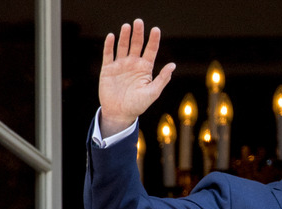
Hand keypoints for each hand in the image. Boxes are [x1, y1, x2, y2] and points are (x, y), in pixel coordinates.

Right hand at [99, 18, 175, 136]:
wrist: (120, 113)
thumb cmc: (138, 104)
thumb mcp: (153, 92)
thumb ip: (162, 79)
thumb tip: (173, 65)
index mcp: (145, 68)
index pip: (151, 50)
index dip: (153, 40)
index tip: (156, 29)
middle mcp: (133, 64)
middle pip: (137, 45)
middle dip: (138, 33)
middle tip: (139, 22)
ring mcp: (120, 65)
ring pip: (123, 46)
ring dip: (124, 36)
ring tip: (127, 26)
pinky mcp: (108, 69)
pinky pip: (108, 54)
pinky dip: (109, 45)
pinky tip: (111, 36)